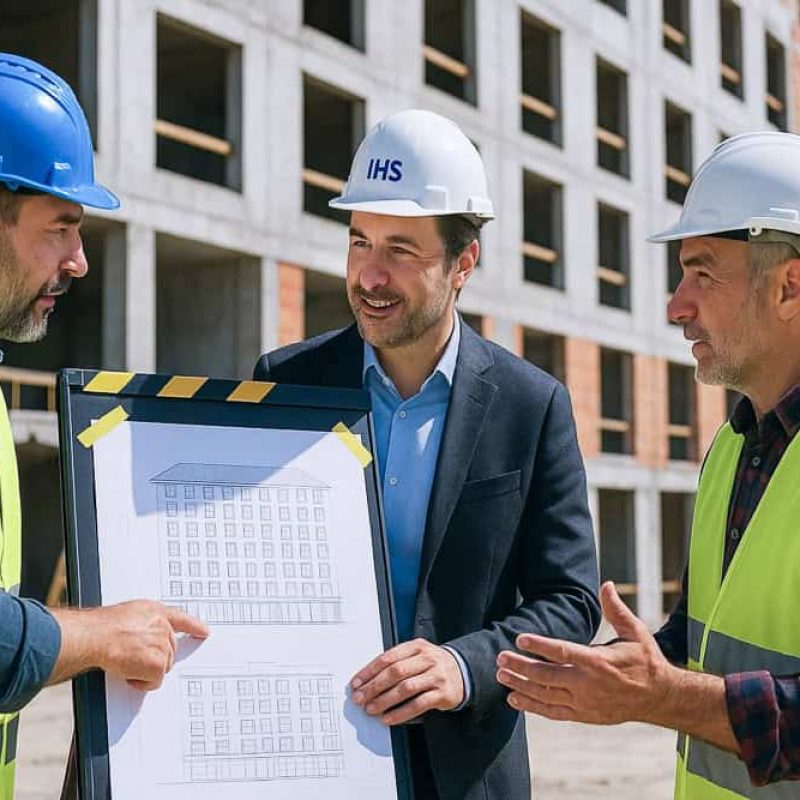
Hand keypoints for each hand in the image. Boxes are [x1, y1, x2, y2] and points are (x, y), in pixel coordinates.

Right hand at [53, 600, 208, 690]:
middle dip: (153, 659)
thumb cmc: (103, 627)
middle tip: (132, 657)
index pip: (180, 619)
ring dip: (145, 670)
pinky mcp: (158, 663)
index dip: (194, 626)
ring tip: (126, 661)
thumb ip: (142, 624)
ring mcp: (162, 645)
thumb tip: (140, 636)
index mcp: (156, 612)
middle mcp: (163, 627)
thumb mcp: (129, 615)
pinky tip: (128, 671)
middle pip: (168, 651)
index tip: (204, 632)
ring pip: (161, 667)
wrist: (96, 636)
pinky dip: (140, 682)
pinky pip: (154, 681)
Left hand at [350, 639, 464, 724]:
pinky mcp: (442, 694)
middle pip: (395, 672)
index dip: (370, 671)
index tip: (357, 682)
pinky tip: (388, 718)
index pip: (388, 657)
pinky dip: (400, 713)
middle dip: (374, 686)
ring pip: (405, 688)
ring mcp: (435, 676)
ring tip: (371, 709)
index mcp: (417, 646)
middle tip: (360, 698)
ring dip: (385, 700)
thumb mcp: (417, 654)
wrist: (463, 671)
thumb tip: (368, 679)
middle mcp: (427, 659)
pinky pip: (418, 705)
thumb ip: (397, 662)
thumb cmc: (433, 664)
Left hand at [495, 582, 676, 724]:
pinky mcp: (584, 715)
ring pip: (547, 696)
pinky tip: (514, 698)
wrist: (659, 698)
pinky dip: (532, 706)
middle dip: (522, 667)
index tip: (519, 638)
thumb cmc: (645, 660)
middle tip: (500, 658)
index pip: (565, 652)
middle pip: (548, 676)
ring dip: (522, 686)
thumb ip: (616, 609)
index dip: (541, 646)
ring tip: (501, 676)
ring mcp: (585, 703)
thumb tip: (606, 583)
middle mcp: (590, 685)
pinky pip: (553, 713)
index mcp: (600, 662)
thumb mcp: (636, 631)